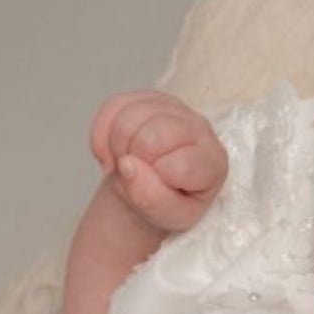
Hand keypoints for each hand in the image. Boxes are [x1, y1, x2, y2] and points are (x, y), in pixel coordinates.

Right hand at [89, 90, 228, 233]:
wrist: (154, 189)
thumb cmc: (170, 203)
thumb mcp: (169, 216)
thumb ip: (152, 198)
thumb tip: (127, 165)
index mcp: (212, 161)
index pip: (180, 165)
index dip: (159, 181)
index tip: (158, 192)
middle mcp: (198, 127)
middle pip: (152, 135)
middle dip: (134, 162)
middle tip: (137, 178)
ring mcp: (171, 106)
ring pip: (128, 118)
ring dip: (117, 149)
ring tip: (127, 166)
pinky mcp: (145, 97)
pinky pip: (111, 108)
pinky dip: (102, 136)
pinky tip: (113, 154)